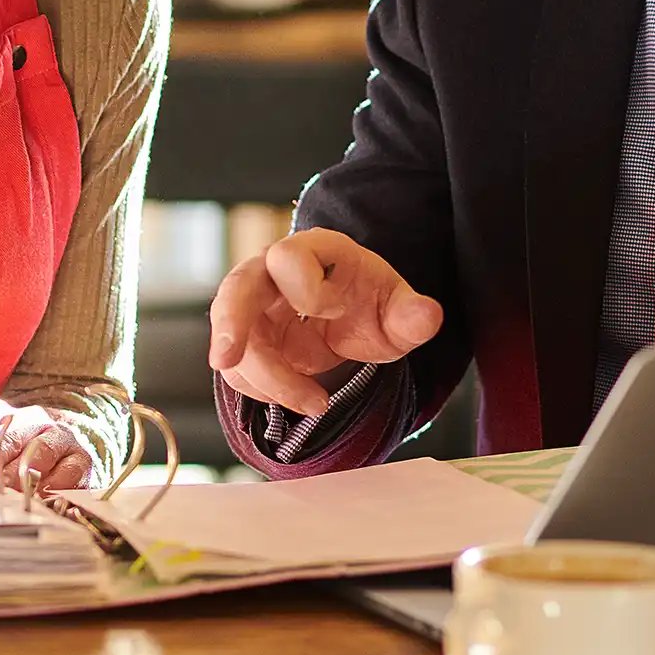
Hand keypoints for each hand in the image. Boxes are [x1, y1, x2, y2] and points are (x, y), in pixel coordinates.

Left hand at [0, 400, 94, 493]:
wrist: (68, 450)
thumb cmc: (15, 455)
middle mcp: (30, 419)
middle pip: (4, 436)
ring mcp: (58, 437)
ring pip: (38, 451)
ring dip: (17, 474)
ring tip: (2, 493)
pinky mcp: (80, 459)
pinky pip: (67, 471)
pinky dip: (52, 486)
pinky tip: (37, 498)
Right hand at [208, 227, 443, 415]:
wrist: (349, 318)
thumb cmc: (369, 303)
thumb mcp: (396, 309)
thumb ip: (411, 314)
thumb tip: (428, 316)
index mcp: (312, 251)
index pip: (288, 258)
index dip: (308, 289)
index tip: (337, 312)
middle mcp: (272, 273)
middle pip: (236, 288)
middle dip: (230, 324)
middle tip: (226, 359)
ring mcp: (253, 308)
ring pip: (234, 339)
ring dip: (265, 378)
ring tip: (316, 403)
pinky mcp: (246, 340)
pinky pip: (239, 368)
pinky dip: (263, 390)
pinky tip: (300, 397)